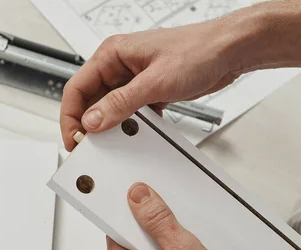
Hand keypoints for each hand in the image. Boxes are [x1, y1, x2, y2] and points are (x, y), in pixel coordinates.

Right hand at [61, 20, 241, 149]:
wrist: (229, 52)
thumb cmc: (198, 51)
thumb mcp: (155, 82)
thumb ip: (121, 103)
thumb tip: (94, 120)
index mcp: (113, 53)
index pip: (77, 87)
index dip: (71, 116)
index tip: (74, 139)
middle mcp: (120, 65)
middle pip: (91, 100)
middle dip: (90, 124)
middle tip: (91, 148)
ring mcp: (135, 79)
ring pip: (111, 108)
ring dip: (113, 126)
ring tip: (116, 142)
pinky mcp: (150, 90)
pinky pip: (131, 112)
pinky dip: (133, 125)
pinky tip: (139, 134)